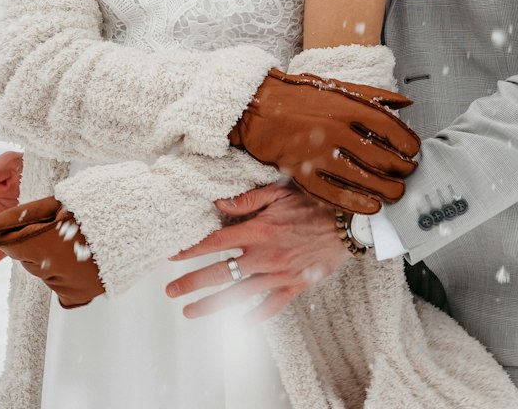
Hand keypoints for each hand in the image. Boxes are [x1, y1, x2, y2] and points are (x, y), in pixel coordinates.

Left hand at [0, 197, 104, 308]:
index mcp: (46, 244)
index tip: (7, 227)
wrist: (138, 221)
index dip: (7, 234)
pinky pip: (57, 286)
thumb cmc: (99, 204)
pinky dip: (62, 273)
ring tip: (75, 240)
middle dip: (33, 243)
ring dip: (49, 258)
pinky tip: (79, 258)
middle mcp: (54, 272)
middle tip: (59, 227)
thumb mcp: (59, 202)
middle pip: (26, 259)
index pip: (10, 245)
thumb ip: (23, 216)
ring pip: (41, 272)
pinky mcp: (78, 296)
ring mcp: (67, 287)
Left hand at [166, 184, 347, 322]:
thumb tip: (219, 202)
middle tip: (171, 290)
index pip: (216, 241)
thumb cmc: (313, 203)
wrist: (346, 224)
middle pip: (221, 272)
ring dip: (212, 305)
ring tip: (190, 312)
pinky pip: (269, 307)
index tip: (173, 255)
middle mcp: (264, 256)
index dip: (192, 248)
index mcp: (259, 230)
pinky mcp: (293, 286)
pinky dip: (253, 317)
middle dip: (192, 282)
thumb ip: (248, 199)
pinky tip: (237, 325)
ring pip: (239, 294)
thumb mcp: (280, 191)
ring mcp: (278, 275)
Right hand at [228, 69, 419, 214]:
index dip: (408, 145)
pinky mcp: (304, 174)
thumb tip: (406, 102)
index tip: (413, 152)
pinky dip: (358, 204)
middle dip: (401, 170)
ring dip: (386, 190)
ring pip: (363, 180)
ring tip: (396, 192)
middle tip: (408, 174)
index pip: (390, 130)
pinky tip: (372, 207)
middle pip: (382, 158)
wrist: (259, 108)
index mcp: (347, 107)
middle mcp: (336, 131)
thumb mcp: (339, 87)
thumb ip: (374, 96)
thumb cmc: (302, 96)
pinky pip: (336, 196)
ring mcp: (319, 155)